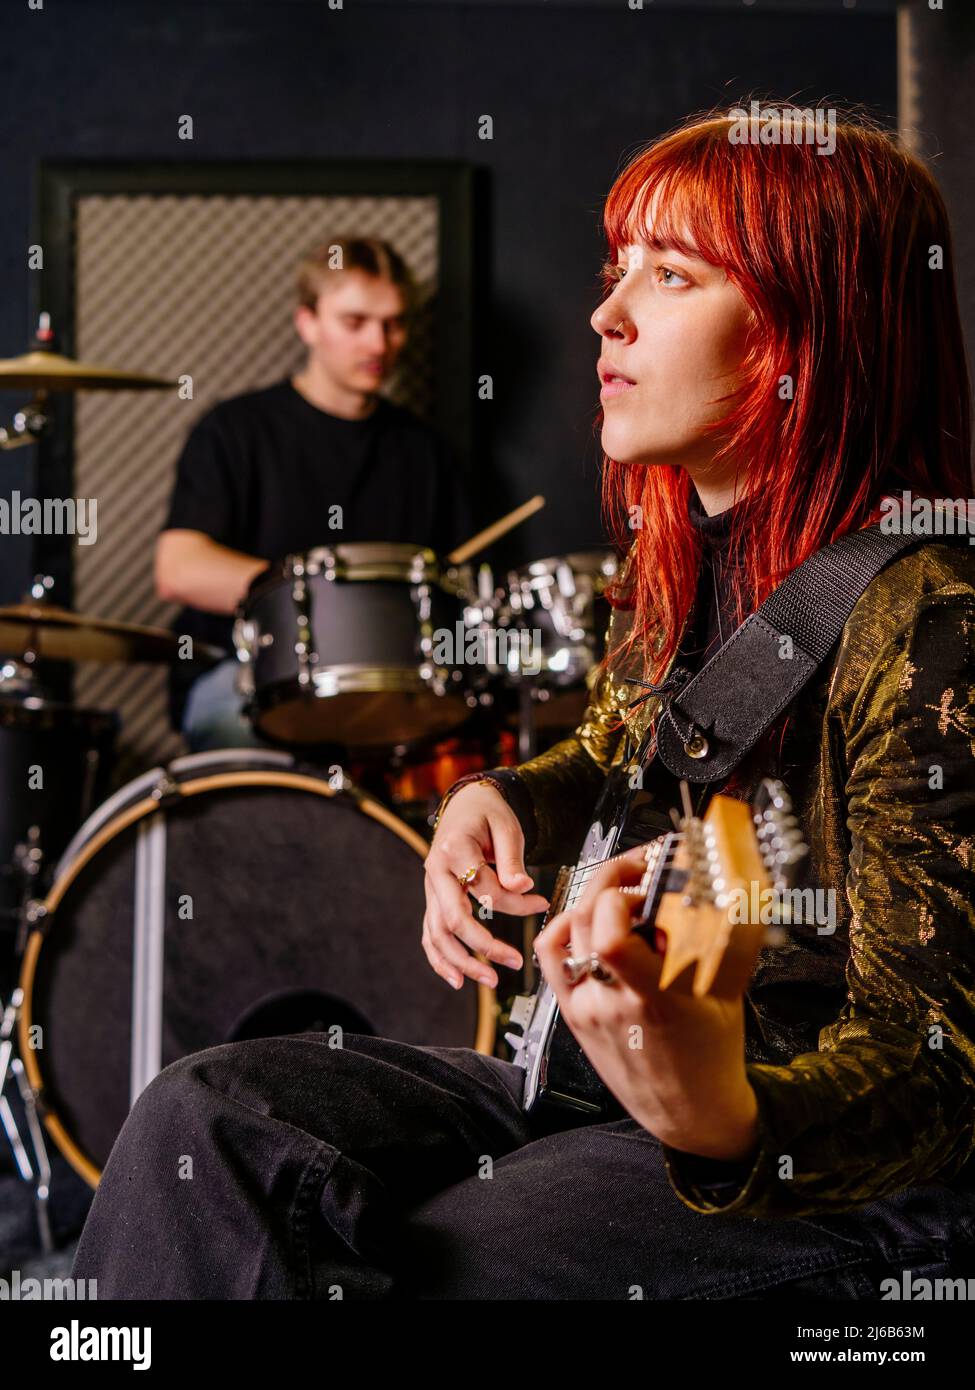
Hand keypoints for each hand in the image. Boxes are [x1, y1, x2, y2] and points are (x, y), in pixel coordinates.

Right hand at [423, 783, 548, 989]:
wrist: (464, 804)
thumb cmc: (487, 814)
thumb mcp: (506, 827)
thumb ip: (512, 859)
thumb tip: (521, 889)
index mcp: (454, 850)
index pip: (485, 888)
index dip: (516, 903)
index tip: (541, 904)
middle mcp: (436, 872)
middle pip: (453, 918)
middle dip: (483, 945)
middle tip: (513, 962)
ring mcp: (431, 888)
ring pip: (437, 933)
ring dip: (461, 961)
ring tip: (489, 980)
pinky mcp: (433, 900)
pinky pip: (430, 934)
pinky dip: (440, 959)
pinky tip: (457, 979)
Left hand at [533, 844, 758, 1158]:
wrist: (690, 1111)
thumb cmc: (712, 1056)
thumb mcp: (724, 995)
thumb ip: (710, 943)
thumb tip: (704, 890)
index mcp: (655, 1000)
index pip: (611, 936)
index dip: (623, 898)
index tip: (651, 884)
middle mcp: (612, 1003)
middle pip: (586, 921)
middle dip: (611, 879)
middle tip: (638, 869)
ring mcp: (586, 1008)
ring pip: (566, 933)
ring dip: (593, 900)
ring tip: (622, 894)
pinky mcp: (573, 1014)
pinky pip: (553, 958)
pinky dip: (566, 928)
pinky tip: (591, 920)